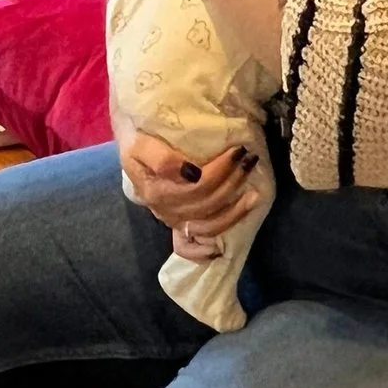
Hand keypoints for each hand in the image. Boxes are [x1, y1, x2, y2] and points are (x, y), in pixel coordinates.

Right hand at [121, 133, 259, 257]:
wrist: (134, 143)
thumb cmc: (139, 139)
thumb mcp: (140, 143)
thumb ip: (162, 159)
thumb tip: (191, 173)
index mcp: (155, 191)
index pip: (197, 186)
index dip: (221, 170)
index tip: (238, 150)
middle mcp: (164, 210)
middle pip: (206, 203)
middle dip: (232, 181)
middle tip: (249, 158)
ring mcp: (173, 220)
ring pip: (208, 226)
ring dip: (235, 212)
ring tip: (254, 193)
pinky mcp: (179, 226)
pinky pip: (193, 247)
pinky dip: (208, 249)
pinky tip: (224, 244)